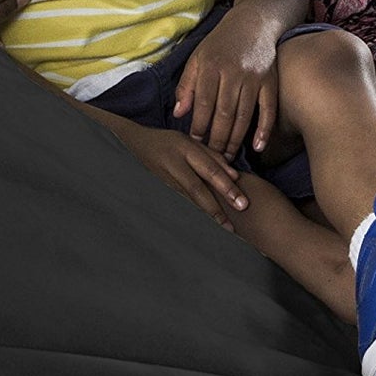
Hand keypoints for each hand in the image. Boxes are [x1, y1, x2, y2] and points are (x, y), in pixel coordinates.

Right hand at [111, 124, 249, 229]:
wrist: (132, 144)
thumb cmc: (169, 142)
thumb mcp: (191, 141)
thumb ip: (214, 156)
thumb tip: (235, 176)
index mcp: (185, 149)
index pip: (210, 170)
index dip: (226, 188)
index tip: (242, 203)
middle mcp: (173, 165)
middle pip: (197, 190)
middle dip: (215, 210)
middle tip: (231, 227)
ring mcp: (162, 180)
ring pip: (186, 201)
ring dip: (203, 217)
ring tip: (219, 233)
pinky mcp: (157, 190)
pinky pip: (178, 203)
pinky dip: (191, 216)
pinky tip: (202, 228)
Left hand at [173, 9, 279, 159]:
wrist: (254, 22)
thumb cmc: (221, 42)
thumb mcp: (198, 57)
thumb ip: (187, 85)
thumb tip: (179, 113)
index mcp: (212, 66)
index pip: (204, 103)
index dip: (198, 126)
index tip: (194, 142)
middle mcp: (233, 72)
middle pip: (224, 113)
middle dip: (216, 139)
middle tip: (212, 158)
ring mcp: (254, 77)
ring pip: (244, 115)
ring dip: (235, 140)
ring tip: (227, 157)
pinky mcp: (270, 80)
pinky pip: (268, 109)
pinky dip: (264, 129)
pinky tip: (257, 146)